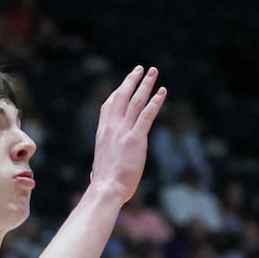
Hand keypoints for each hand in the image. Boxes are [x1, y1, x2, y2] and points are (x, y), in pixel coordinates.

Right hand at [89, 65, 165, 200]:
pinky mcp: (135, 139)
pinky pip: (147, 115)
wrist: (106, 189)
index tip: (125, 83)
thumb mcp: (101, 166)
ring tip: (153, 72)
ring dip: (145, 84)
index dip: (118, 92)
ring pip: (135, 101)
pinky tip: (162, 92)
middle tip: (141, 68)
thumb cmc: (105, 183)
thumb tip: (96, 172)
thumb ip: (104, 161)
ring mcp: (123, 132)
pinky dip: (155, 102)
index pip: (109, 105)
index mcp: (103, 132)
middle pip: (121, 96)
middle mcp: (112, 127)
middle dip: (132, 80)